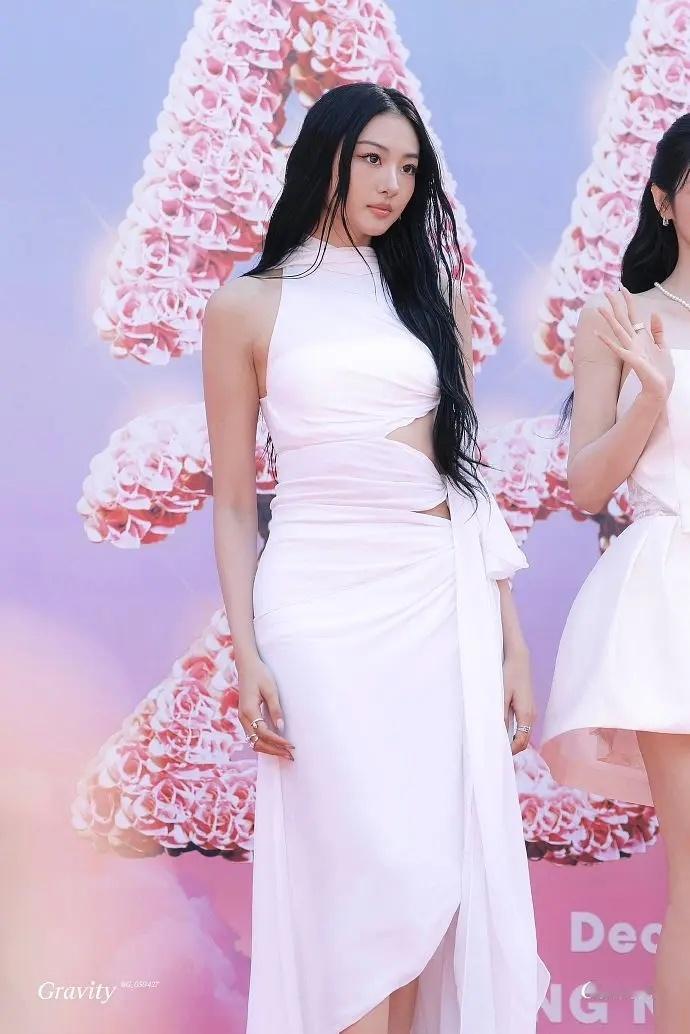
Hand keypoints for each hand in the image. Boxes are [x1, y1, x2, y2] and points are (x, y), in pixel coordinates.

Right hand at [238, 655, 294, 760]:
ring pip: (253, 742)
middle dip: (274, 750)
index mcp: (249, 710)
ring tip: (285, 753)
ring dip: (269, 749)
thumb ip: (275, 709)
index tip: (291, 745)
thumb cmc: (260, 674)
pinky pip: (253, 736)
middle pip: (257, 742)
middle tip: (290, 755)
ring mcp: (242, 718)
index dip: (278, 741)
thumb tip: (281, 728)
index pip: (264, 733)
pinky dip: (264, 743)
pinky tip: (275, 744)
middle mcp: (243, 717)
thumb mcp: (271, 689)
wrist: (247, 666)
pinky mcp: (245, 717)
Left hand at [503, 645, 536, 755]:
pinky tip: (502, 730)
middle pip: (524, 740)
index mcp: (526, 715)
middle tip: (495, 753)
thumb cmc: (509, 675)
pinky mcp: (527, 707)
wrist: (519, 660)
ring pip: (524, 733)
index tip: (498, 756)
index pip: (521, 741)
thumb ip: (501, 715)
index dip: (511, 751)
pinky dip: (514, 732)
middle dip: (512, 748)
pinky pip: (522, 726)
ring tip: (497, 743)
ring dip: (513, 740)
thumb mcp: (501, 696)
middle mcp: (532, 716)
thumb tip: (498, 734)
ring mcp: (531, 712)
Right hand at [595, 287, 674, 402]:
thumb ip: (658, 331)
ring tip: (600, 308)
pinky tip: (599, 334)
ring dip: (609, 319)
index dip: (628, 301)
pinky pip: (618, 349)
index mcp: (641, 338)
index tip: (622, 287)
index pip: (633, 315)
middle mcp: (633, 342)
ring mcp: (631, 350)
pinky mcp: (632, 360)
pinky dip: (608, 342)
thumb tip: (654, 313)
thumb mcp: (663, 347)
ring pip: (618, 330)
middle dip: (615, 304)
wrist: (659, 389)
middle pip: (623, 319)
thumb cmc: (660, 372)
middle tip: (606, 290)